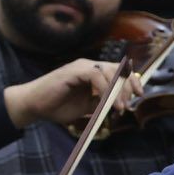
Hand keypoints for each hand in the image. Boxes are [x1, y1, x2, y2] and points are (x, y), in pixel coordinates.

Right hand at [4, 58, 142, 128]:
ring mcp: (81, 67)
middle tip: (125, 107)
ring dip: (117, 91)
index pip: (120, 71)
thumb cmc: (57, 106)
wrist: (34, 105)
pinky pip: (95, 74)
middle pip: (118, 70)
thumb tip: (119, 107)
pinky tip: (104, 101)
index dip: (132, 81)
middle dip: (127, 88)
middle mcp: (90, 66)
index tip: (139, 94)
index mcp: (94, 74)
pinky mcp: (74, 71)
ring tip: (118, 108)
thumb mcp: (86, 107)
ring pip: (109, 71)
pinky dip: (104, 88)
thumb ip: (102, 104)